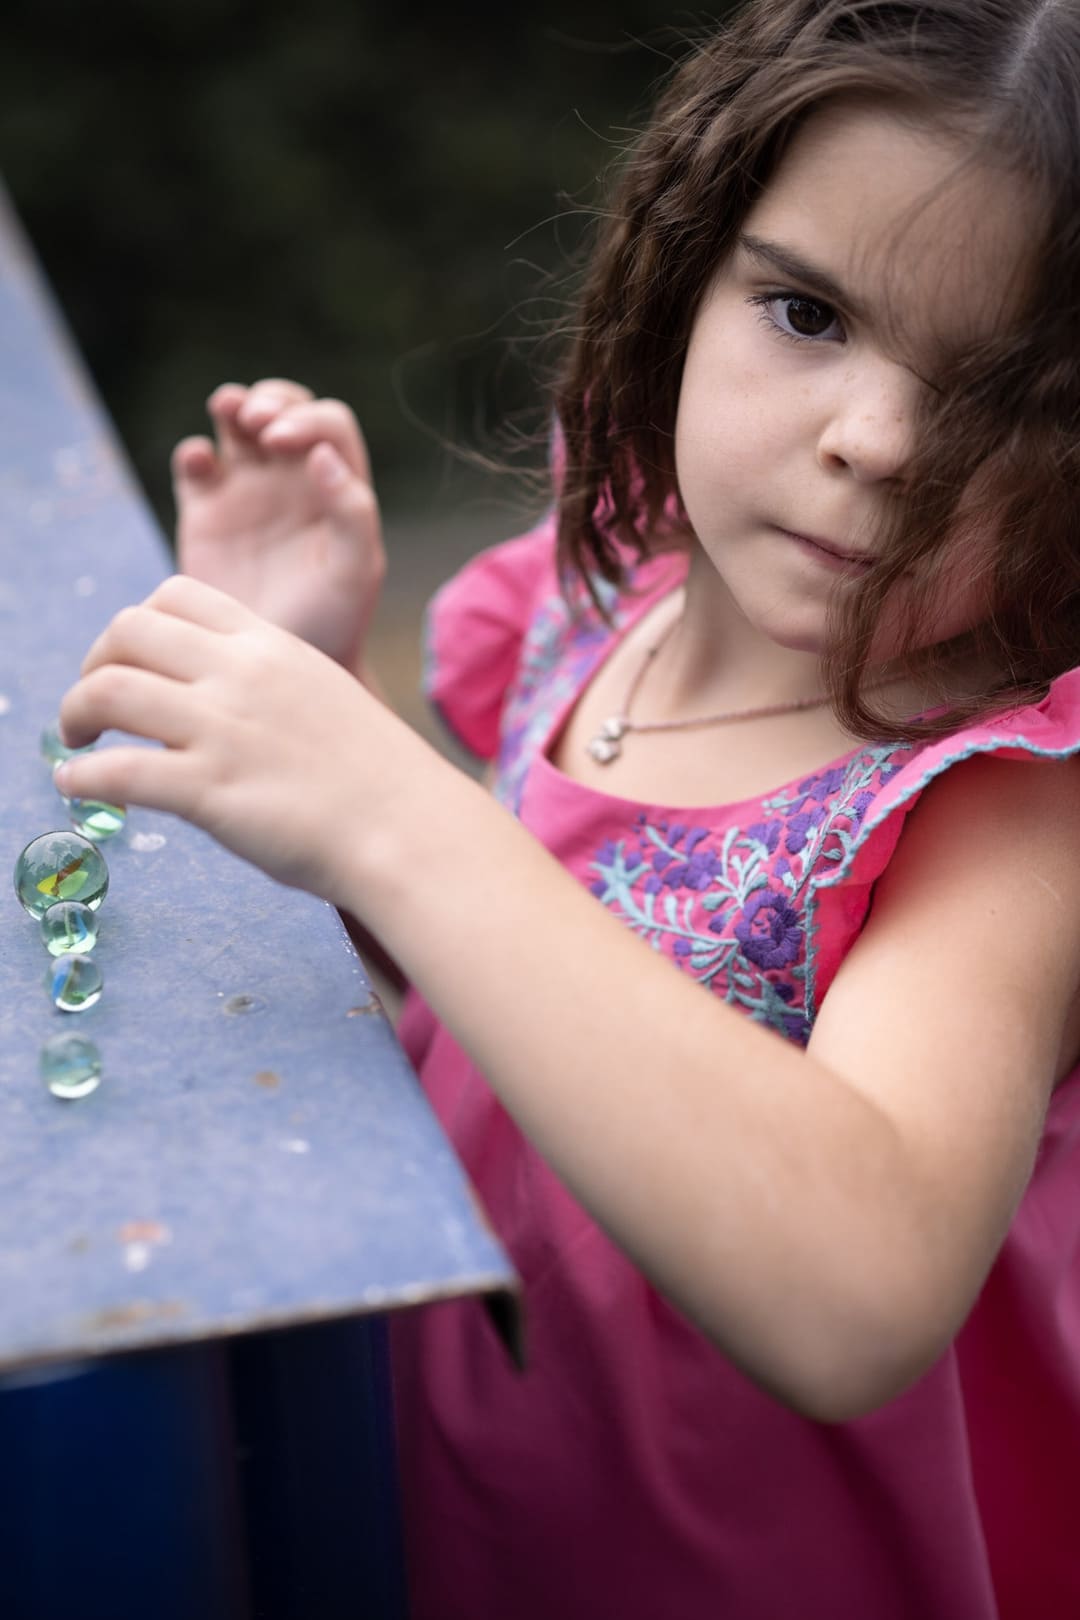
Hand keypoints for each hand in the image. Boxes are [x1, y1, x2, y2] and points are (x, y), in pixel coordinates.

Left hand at [57, 576, 437, 902]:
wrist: (411, 829)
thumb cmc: (379, 778)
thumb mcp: (324, 697)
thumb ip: (266, 686)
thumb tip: (215, 702)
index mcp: (272, 645)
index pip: (176, 594)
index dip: (137, 624)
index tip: (134, 663)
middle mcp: (241, 674)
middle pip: (127, 629)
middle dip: (94, 662)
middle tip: (94, 704)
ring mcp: (223, 730)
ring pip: (107, 690)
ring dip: (73, 712)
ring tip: (75, 741)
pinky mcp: (210, 790)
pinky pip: (117, 770)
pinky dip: (81, 776)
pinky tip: (78, 787)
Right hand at [174, 379, 384, 675]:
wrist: (279, 670)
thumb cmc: (332, 624)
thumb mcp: (356, 572)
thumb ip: (352, 512)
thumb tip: (322, 455)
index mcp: (337, 488)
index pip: (328, 426)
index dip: (307, 420)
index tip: (286, 442)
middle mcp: (294, 480)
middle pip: (284, 408)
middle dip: (270, 401)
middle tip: (258, 424)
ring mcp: (248, 492)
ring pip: (238, 423)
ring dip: (233, 405)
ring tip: (229, 412)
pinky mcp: (206, 512)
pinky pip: (195, 463)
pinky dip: (194, 453)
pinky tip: (201, 467)